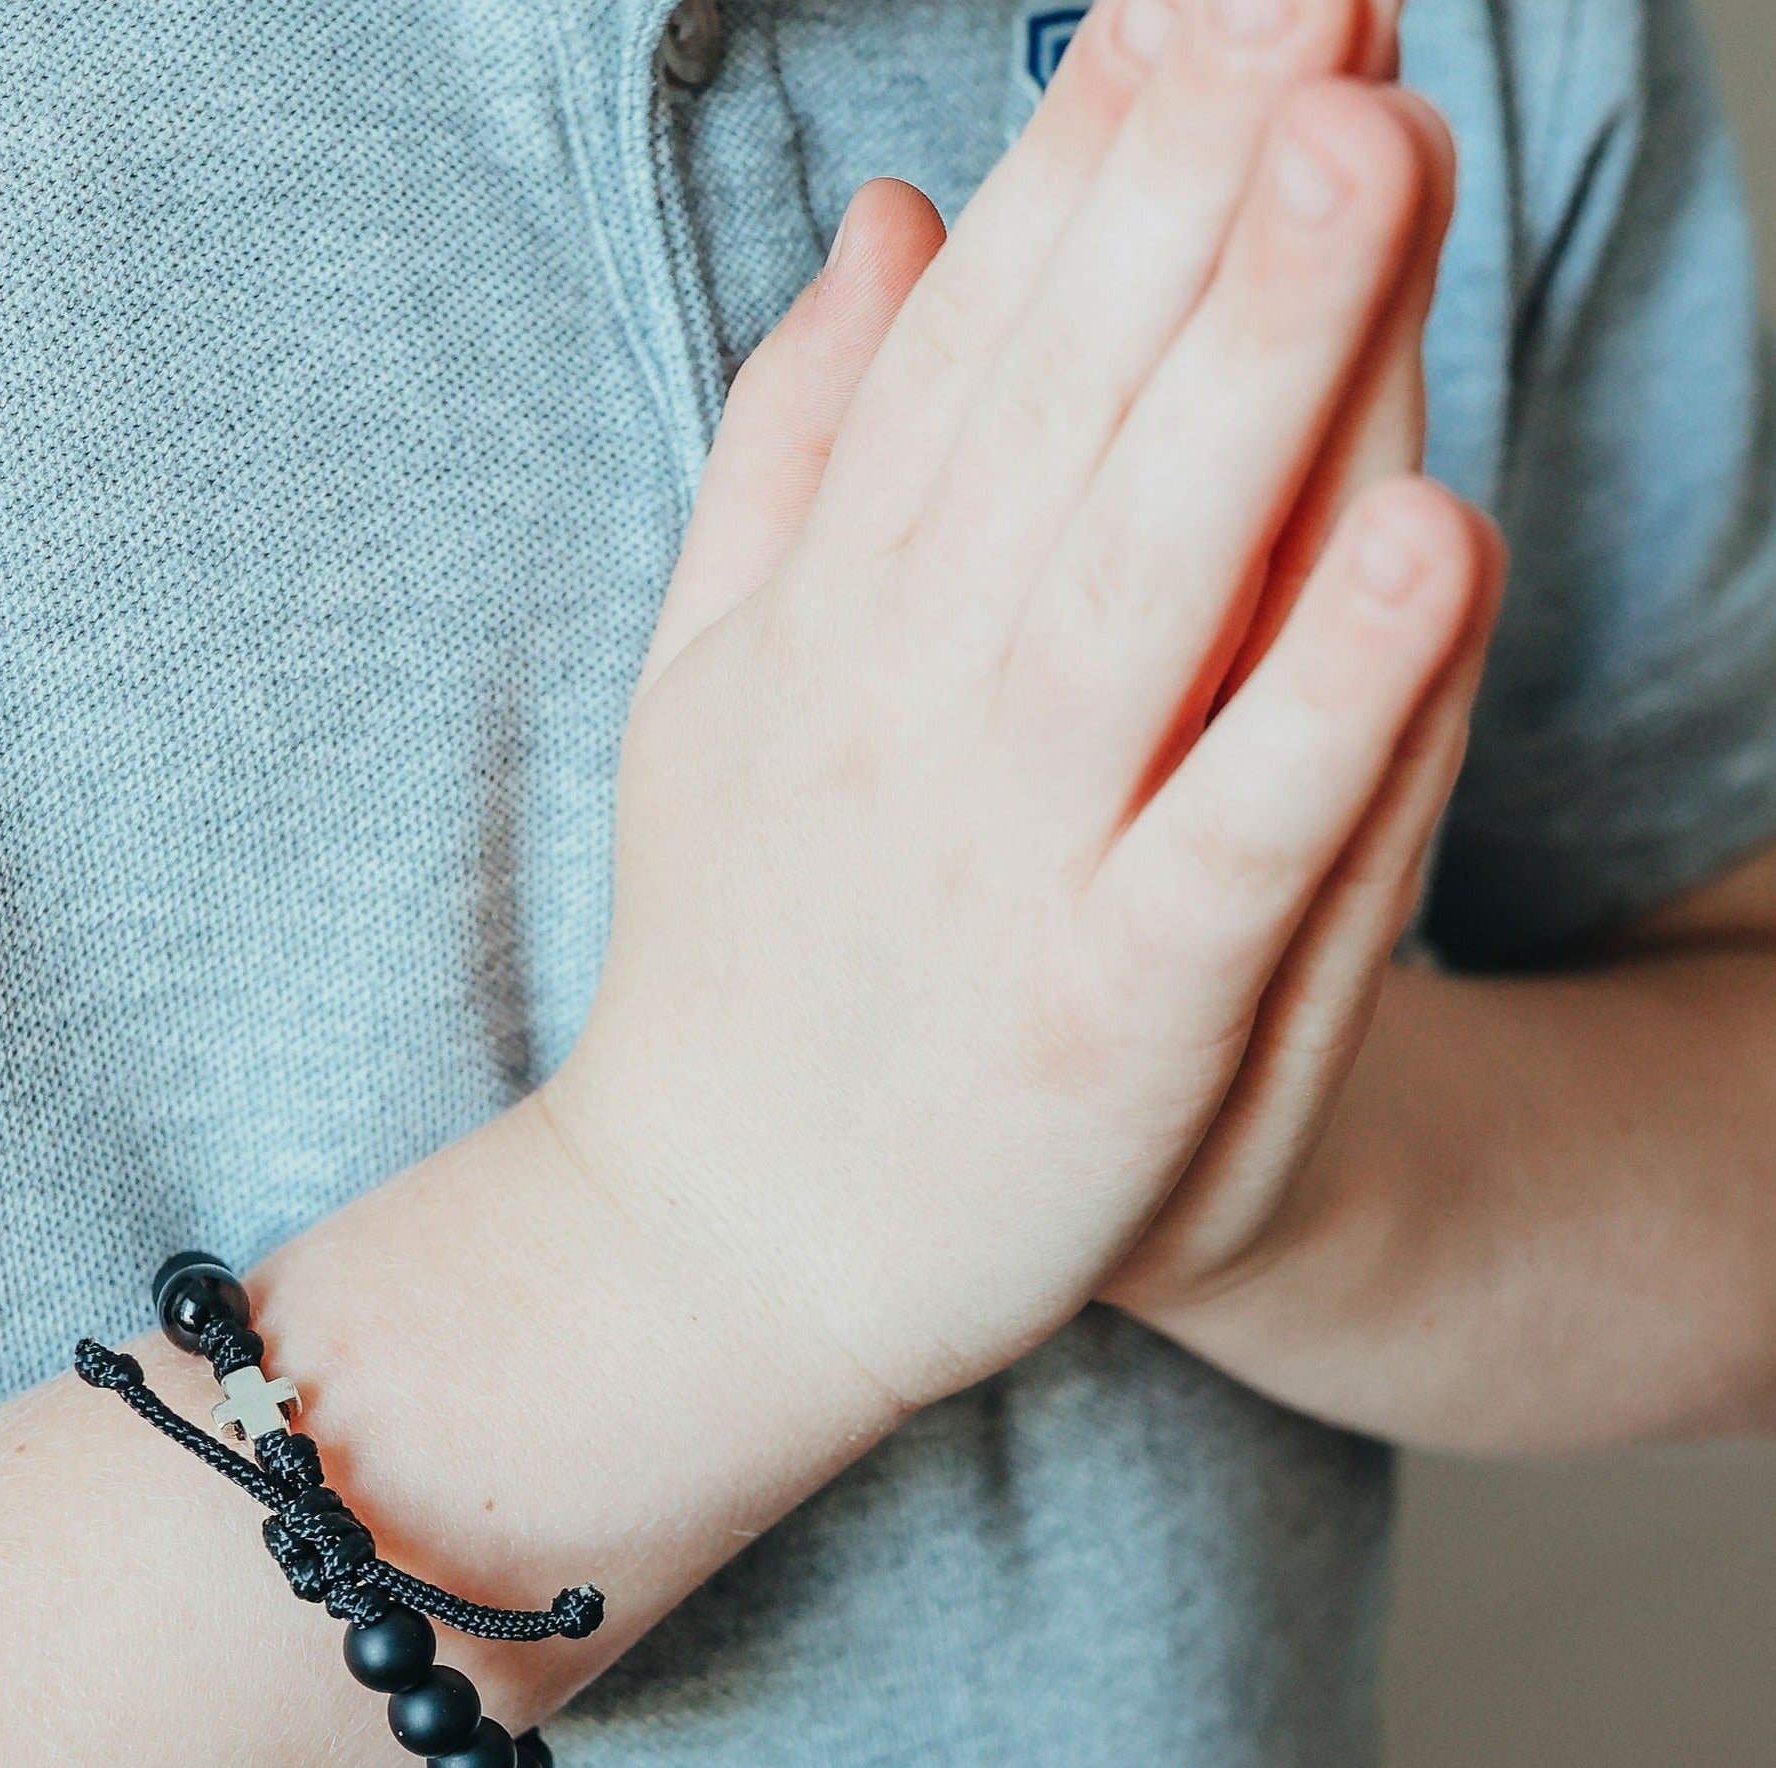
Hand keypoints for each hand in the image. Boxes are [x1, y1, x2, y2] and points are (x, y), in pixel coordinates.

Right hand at [541, 0, 1498, 1411]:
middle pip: (1067, 415)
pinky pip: (1229, 841)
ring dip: (1263, 370)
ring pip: (1147, 588)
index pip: (973, 344)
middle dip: (1192, 180)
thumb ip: (795, 452)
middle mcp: (913, 714)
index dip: (1092, 151)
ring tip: (1366, 144)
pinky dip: (1325, 703)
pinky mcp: (1104, 1020)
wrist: (726, 1246)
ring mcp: (1009, 864)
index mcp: (832, 617)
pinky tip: (1423, 539)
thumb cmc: (746, 956)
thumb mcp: (722, 685)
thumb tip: (883, 219)